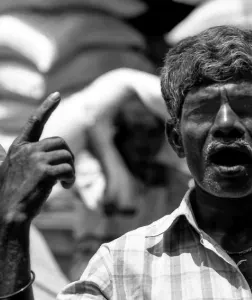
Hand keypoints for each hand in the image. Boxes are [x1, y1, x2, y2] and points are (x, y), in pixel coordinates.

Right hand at [0, 92, 75, 223]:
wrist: (10, 214)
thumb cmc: (13, 193)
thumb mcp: (10, 169)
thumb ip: (12, 156)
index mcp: (19, 147)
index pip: (36, 121)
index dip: (47, 107)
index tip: (57, 95)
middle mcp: (27, 149)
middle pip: (60, 142)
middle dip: (68, 156)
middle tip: (68, 171)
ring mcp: (35, 159)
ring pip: (67, 156)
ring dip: (71, 170)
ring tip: (66, 181)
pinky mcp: (45, 172)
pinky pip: (68, 169)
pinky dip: (72, 178)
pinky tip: (66, 186)